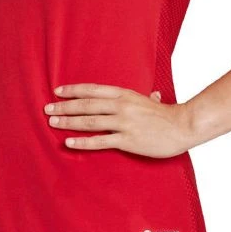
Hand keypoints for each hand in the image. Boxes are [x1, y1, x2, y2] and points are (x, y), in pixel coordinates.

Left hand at [43, 83, 193, 157]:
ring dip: (69, 121)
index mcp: (125, 94)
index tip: (57, 91)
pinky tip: (69, 141)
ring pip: (90, 122)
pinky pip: (100, 141)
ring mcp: (123, 123)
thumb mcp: (152, 101)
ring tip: (53, 122)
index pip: (93, 90)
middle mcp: (121, 106)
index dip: (73, 90)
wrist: (182, 126)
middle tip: (47, 109)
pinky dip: (83, 142)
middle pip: (86, 105)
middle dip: (65, 106)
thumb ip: (146, 98)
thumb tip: (153, 95)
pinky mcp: (127, 140)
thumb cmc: (167, 115)